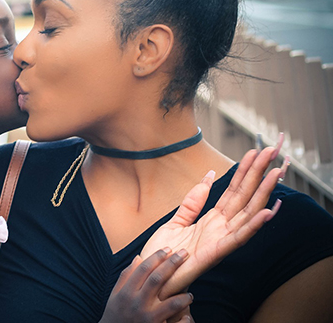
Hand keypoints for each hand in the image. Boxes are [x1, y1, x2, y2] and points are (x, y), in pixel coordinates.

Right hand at [100, 248, 193, 322]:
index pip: (142, 270)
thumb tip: (138, 258)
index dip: (156, 257)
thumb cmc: (116, 314)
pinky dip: (184, 320)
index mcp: (126, 293)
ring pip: (171, 304)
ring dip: (183, 297)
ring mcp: (147, 318)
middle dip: (172, 264)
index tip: (168, 249)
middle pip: (157, 280)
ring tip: (189, 294)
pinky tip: (188, 316)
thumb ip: (126, 276)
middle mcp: (137, 304)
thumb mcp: (115, 295)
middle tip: (184, 253)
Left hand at [140, 146, 285, 298]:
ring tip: (276, 174)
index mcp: (212, 220)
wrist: (152, 275)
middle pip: (244, 196)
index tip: (255, 152)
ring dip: (262, 194)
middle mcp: (221, 228)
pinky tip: (268, 212)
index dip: (244, 171)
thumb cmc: (164, 253)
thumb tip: (209, 176)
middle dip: (257, 174)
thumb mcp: (176, 221)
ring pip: (247, 213)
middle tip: (270, 152)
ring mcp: (221, 240)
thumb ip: (192, 201)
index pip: (233, 191)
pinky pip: (238, 237)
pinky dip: (253, 225)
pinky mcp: (217, 253)